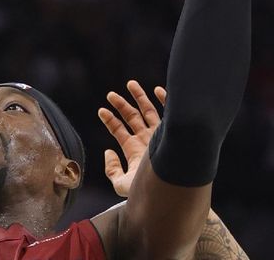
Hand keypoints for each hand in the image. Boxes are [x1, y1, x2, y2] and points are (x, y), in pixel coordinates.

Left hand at [97, 80, 166, 197]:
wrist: (172, 190)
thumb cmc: (149, 189)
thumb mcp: (122, 185)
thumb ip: (111, 170)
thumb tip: (108, 152)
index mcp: (134, 150)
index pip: (119, 131)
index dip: (110, 120)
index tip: (101, 111)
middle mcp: (146, 139)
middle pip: (131, 117)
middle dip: (121, 105)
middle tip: (110, 95)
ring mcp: (159, 134)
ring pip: (148, 110)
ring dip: (139, 97)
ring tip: (130, 83)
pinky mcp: (171, 131)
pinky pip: (168, 111)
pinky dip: (164, 99)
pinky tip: (157, 90)